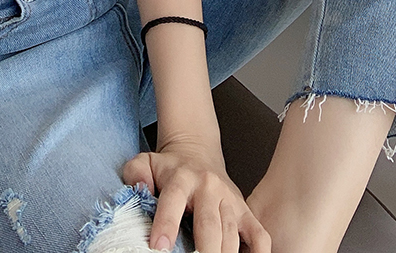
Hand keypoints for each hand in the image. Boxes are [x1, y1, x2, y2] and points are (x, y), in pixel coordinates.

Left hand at [123, 139, 270, 252]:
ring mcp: (230, 200)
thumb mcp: (146, 161)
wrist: (197, 152)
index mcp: (182, 177)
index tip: (159, 247)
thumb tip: (139, 188)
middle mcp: (208, 187)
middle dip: (204, 249)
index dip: (166, 224)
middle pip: (209, 223)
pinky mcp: (245, 210)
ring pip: (231, 232)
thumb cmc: (170, 167)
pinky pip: (259, 235)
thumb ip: (136, 172)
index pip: (173, 200)